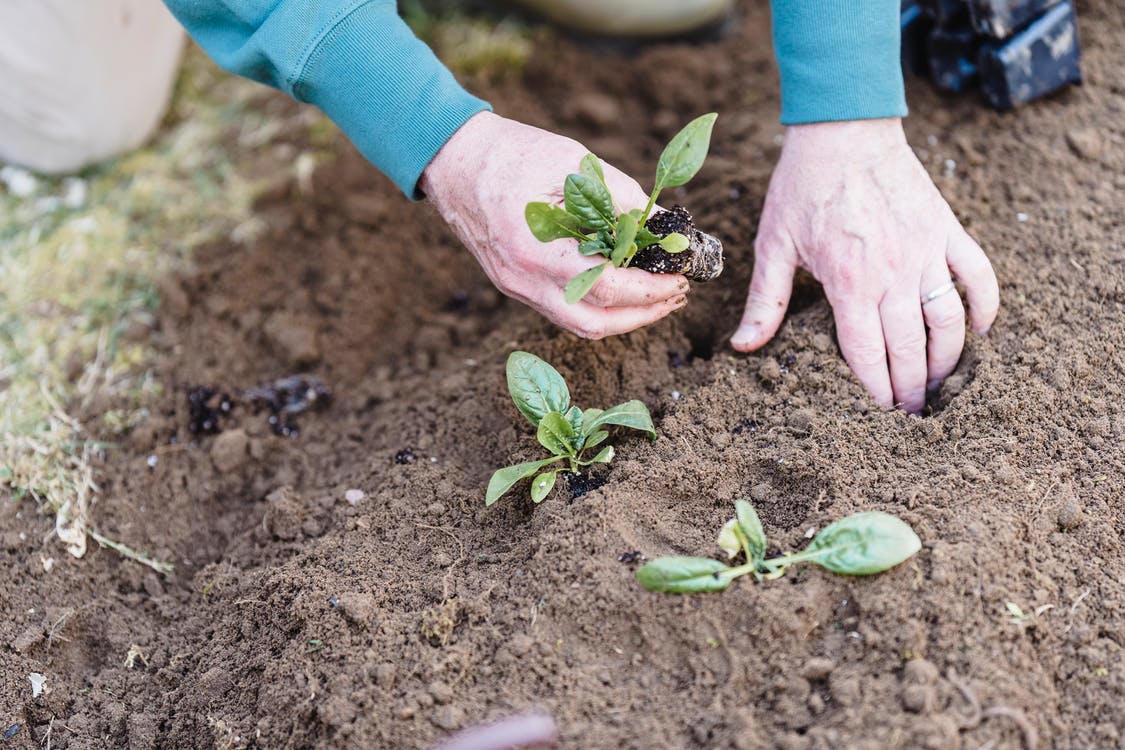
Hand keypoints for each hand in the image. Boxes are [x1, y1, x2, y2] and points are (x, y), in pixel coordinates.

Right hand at [420, 112, 687, 338]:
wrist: (453, 161)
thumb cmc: (512, 154)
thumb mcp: (573, 163)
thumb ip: (621, 198)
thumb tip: (664, 228)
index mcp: (533, 248)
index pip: (603, 287)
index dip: (649, 290)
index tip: (680, 277)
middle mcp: (522, 279)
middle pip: (592, 323)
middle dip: (642, 315)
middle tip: (676, 294)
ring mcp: (516, 287)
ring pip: (577, 324)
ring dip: (623, 317)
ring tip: (658, 296)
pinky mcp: (515, 285)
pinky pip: (563, 309)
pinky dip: (600, 305)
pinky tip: (624, 286)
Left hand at [731, 118, 998, 412]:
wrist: (843, 129)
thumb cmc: (802, 187)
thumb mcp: (773, 245)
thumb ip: (765, 302)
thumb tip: (743, 347)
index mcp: (848, 283)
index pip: (867, 355)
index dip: (875, 391)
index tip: (878, 415)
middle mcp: (892, 274)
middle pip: (911, 349)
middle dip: (911, 390)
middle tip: (911, 413)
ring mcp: (926, 252)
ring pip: (950, 322)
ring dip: (948, 360)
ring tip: (939, 385)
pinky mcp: (948, 230)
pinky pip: (979, 276)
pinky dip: (986, 307)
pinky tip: (978, 332)